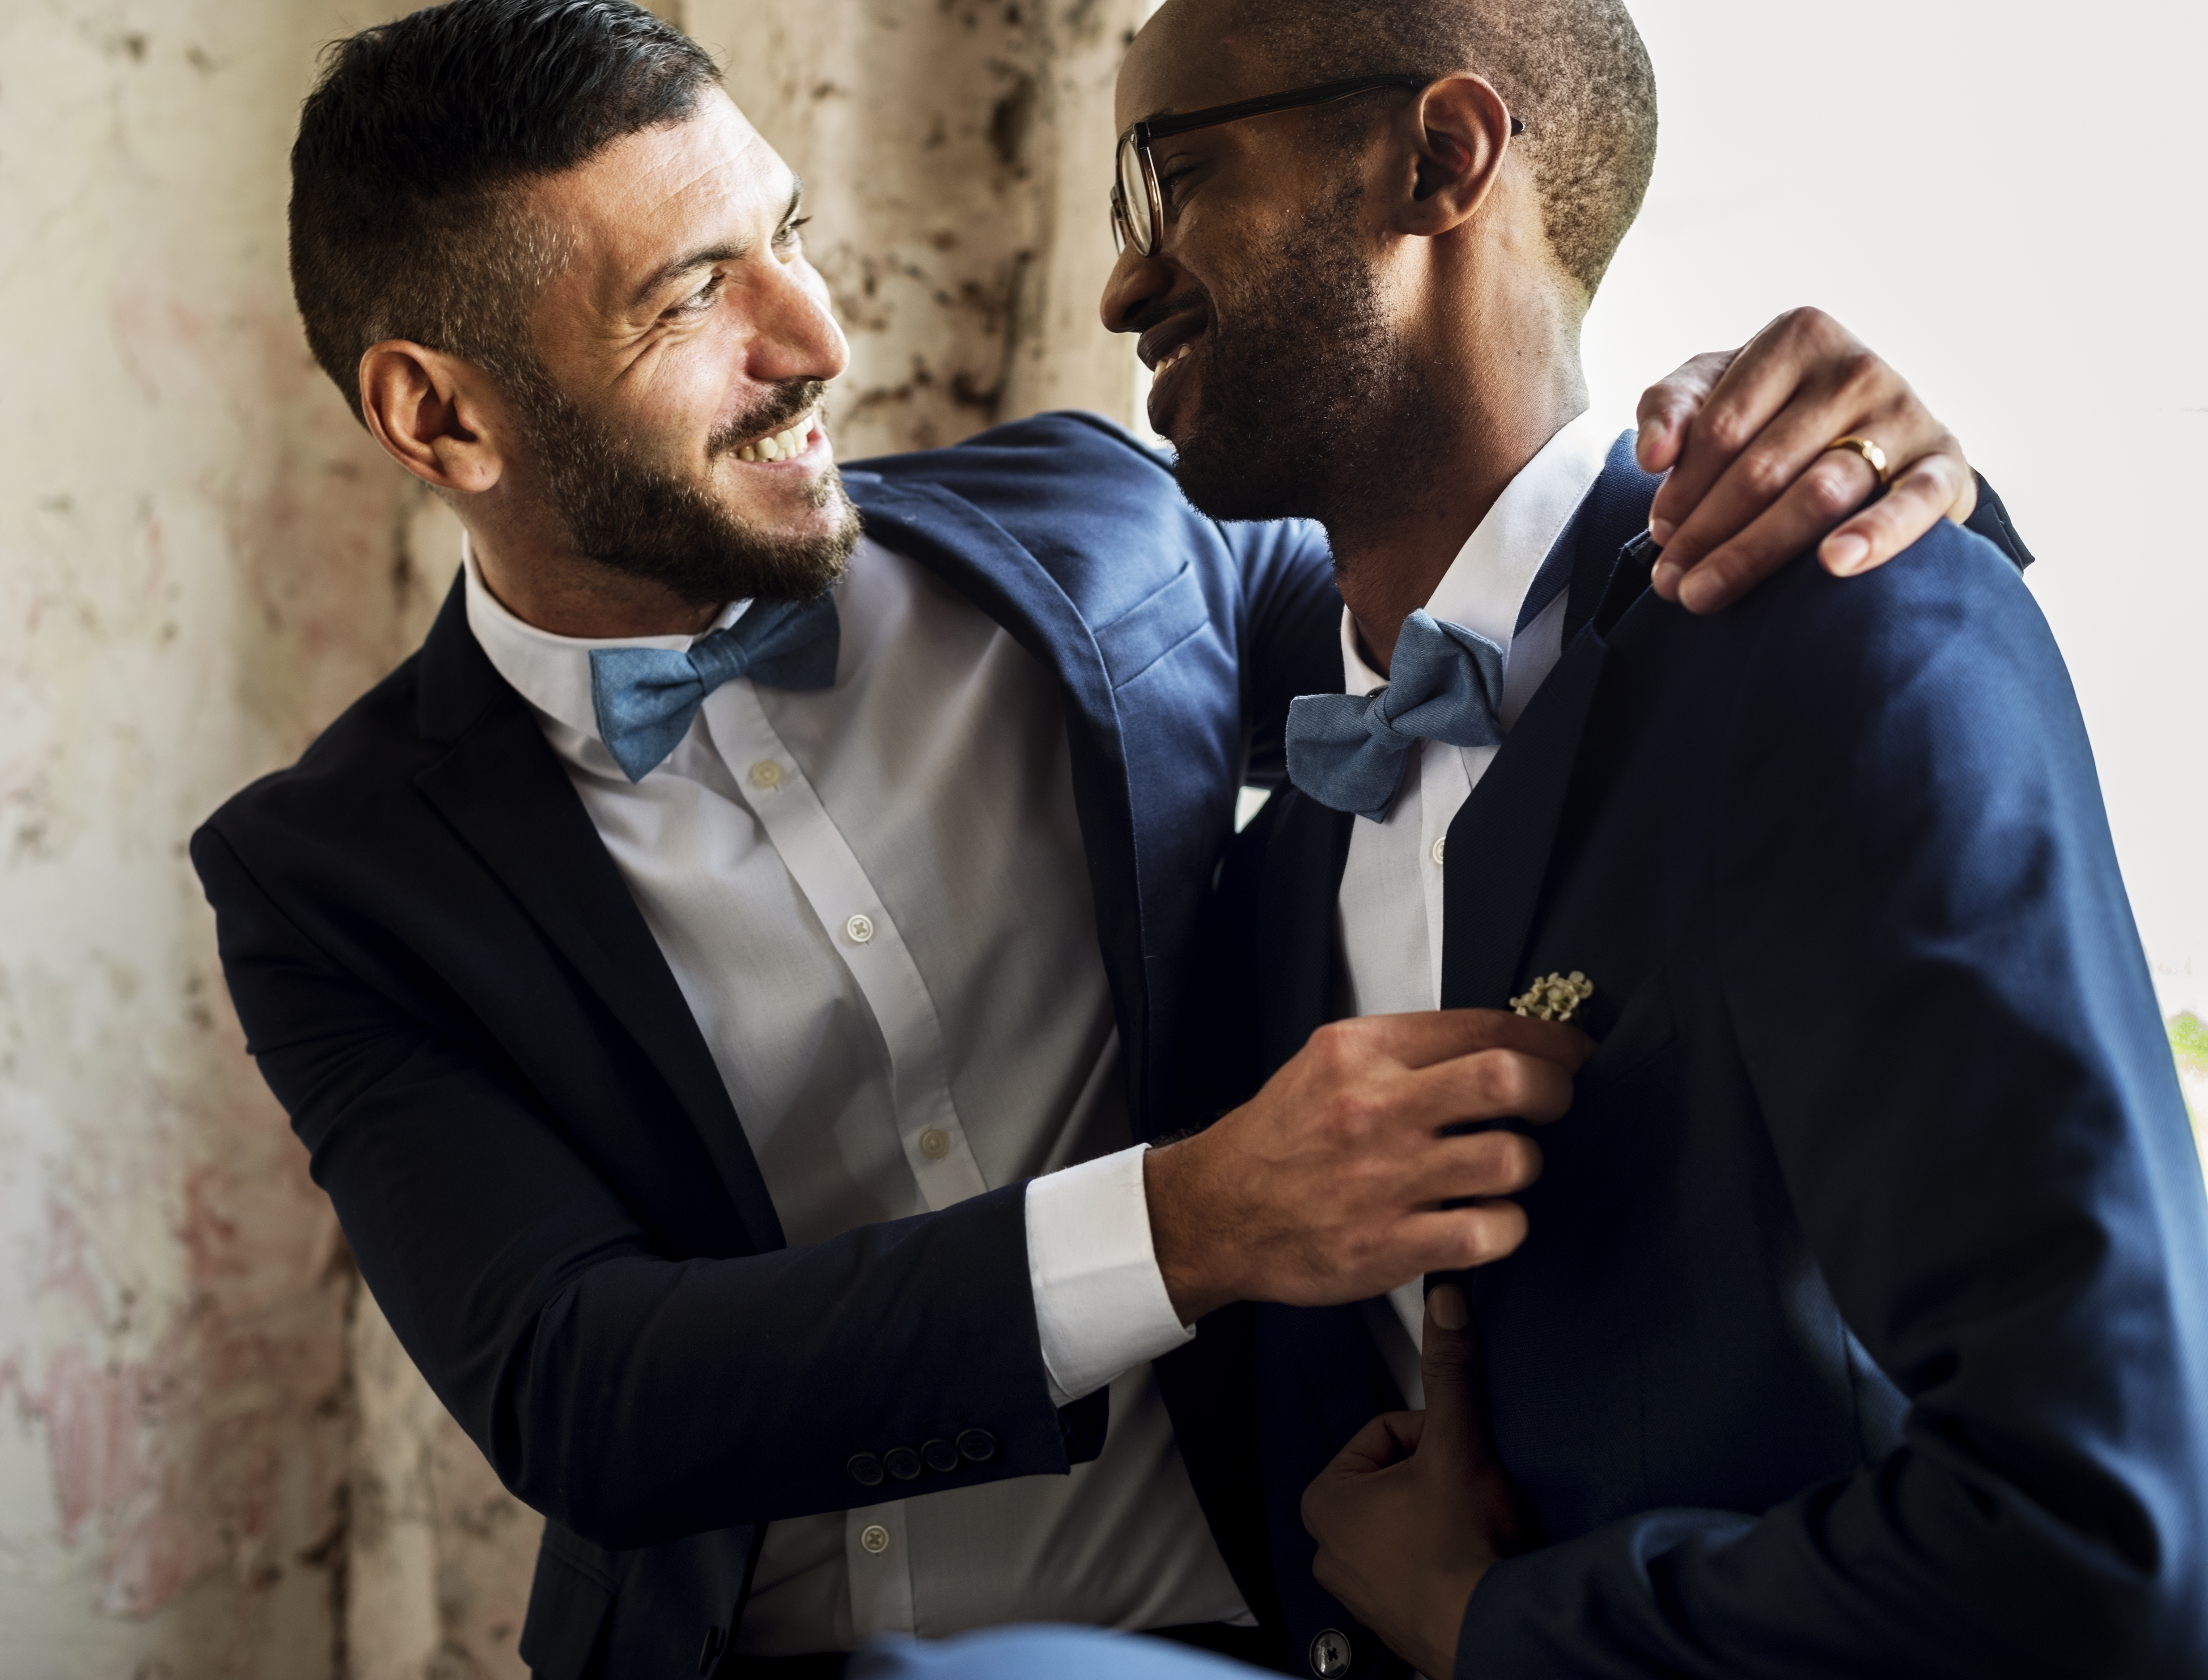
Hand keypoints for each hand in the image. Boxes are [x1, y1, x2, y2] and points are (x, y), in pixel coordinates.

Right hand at [1145, 1011, 1591, 1321]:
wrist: (1218, 1211)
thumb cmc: (1283, 1137)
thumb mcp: (1330, 1063)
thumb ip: (1407, 1050)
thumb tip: (1502, 1042)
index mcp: (1363, 1052)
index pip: (1484, 1026)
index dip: (1549, 1040)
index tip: (1571, 1054)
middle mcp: (1376, 1109)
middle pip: (1507, 1079)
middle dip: (1555, 1091)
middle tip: (1554, 1105)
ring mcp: (1383, 1180)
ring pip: (1511, 1160)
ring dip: (1525, 1166)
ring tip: (1503, 1170)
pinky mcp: (1388, 1246)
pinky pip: (1489, 1233)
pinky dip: (1505, 1228)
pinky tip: (1486, 1221)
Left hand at [1303, 1284, 1535, 1677]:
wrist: (1494, 1631)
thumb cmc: (1462, 1547)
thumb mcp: (1457, 1444)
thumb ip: (1449, 1371)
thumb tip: (1445, 1302)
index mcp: (1326, 1500)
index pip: (1385, 1433)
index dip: (1432, 1436)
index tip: (1455, 1458)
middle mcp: (1330, 1549)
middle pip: (1395, 1477)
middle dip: (1435, 1478)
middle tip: (1466, 1496)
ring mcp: (1358, 1590)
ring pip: (1408, 1521)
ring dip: (1441, 1517)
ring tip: (1470, 1530)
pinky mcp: (1391, 1620)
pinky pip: (1418, 1568)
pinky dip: (1444, 1559)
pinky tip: (1469, 1561)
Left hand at [1634, 306, 1978, 612]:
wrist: (1873, 432)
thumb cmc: (1773, 413)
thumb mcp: (1712, 391)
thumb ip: (1671, 408)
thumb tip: (1653, 457)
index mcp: (1798, 337)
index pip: (1721, 427)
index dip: (1682, 489)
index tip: (1658, 536)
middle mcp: (1857, 368)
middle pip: (1763, 468)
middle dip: (1708, 533)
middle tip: (1672, 584)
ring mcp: (1907, 413)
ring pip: (1819, 493)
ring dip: (1754, 552)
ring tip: (1706, 595)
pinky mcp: (1946, 463)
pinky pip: (1912, 501)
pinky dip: (1876, 533)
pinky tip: (1834, 564)